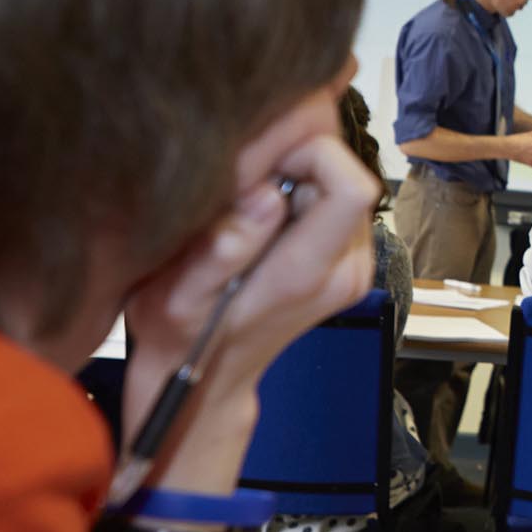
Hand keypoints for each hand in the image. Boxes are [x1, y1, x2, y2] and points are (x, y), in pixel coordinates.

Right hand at [121, 87, 379, 478]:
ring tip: (245, 206)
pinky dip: (300, 195)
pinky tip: (261, 218)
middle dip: (295, 163)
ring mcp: (354, 265)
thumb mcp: (177, 295)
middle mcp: (347, 268)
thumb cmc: (181, 335)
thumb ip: (221, 248)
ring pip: (340, 182)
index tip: (260, 163)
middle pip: (345, 176)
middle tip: (241, 186)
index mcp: (307, 274)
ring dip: (295, 178)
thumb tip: (266, 195)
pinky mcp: (348, 259)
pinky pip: (335, 201)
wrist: (208, 378)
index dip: (310, 153)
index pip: (351, 187)